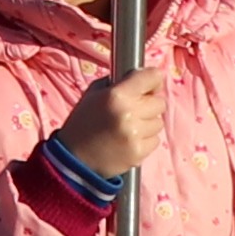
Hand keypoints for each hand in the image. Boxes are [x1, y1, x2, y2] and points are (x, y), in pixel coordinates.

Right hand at [58, 49, 166, 179]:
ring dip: (148, 124)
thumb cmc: (83, 122)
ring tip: (129, 128)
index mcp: (116, 95)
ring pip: (159, 123)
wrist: (74, 158)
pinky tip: (129, 141)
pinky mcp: (138, 153)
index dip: (153, 80)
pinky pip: (155, 141)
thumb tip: (143, 78)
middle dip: (150, 105)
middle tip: (135, 110)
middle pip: (159, 103)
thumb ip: (118, 83)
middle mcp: (128, 113)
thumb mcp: (94, 94)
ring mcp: (134, 135)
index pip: (152, 77)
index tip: (151, 85)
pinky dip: (146, 140)